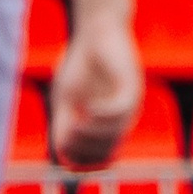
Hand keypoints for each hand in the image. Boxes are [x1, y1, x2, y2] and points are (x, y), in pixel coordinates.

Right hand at [49, 6, 142, 170]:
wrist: (98, 32)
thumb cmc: (81, 66)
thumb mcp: (67, 99)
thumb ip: (64, 125)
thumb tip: (61, 152)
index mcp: (108, 126)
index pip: (100, 158)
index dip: (81, 161)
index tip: (64, 149)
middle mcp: (121, 119)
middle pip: (107, 151)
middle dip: (84, 149)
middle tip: (68, 135)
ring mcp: (128, 104)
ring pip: (115, 132)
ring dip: (92, 133)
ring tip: (75, 123)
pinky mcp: (131, 86)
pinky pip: (120, 109)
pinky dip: (101, 114)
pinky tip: (87, 108)